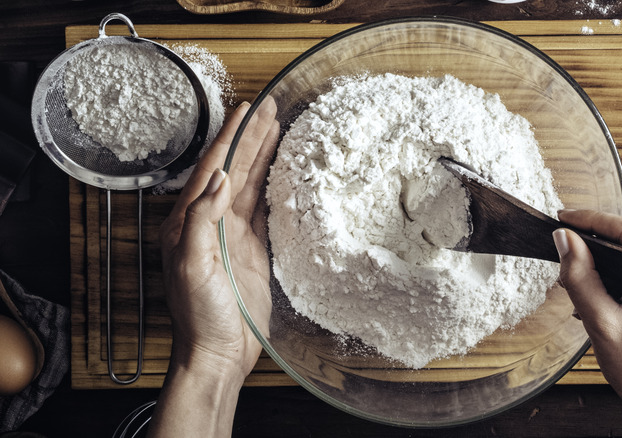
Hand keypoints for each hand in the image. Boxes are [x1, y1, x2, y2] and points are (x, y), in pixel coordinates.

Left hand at [148, 99, 278, 436]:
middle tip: (270, 107)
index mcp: (189, 221)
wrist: (219, 352)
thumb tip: (221, 180)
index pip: (212, 168)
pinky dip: (274, 185)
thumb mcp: (191, 266)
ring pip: (251, 183)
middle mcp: (211, 222)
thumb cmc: (199, 315)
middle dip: (251, 136)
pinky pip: (264, 208)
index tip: (246, 109)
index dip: (230, 137)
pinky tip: (284, 169)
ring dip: (263, 154)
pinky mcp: (253, 249)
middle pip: (234, 168)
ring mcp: (234, 234)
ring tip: (279, 126)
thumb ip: (201, 221)